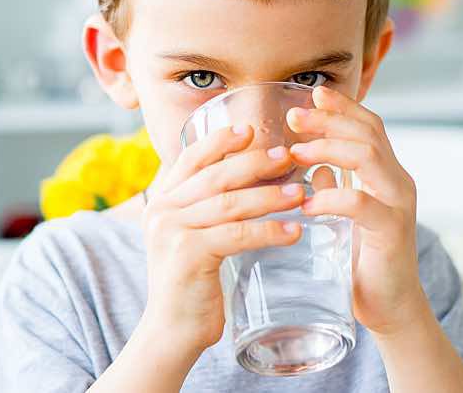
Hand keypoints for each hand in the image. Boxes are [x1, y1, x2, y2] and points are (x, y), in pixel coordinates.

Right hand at [138, 125, 305, 352]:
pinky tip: (294, 232)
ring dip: (269, 196)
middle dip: (254, 163)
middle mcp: (162, 211)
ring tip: (300, 193)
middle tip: (287, 157)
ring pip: (228, 202)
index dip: (220, 141)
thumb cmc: (192, 286)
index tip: (250, 130)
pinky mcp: (188, 255)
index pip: (190, 158)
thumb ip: (210, 211)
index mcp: (163, 201)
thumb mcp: (194, 238)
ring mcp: (172, 231)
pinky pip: (236, 234)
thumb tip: (254, 182)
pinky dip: (268, 231)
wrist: (171, 332)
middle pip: (214, 175)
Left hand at [287, 86, 424, 335]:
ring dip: (328, 148)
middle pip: (368, 133)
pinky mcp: (392, 231)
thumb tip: (315, 167)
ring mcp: (398, 204)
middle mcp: (398, 182)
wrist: (389, 306)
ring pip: (369, 157)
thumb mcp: (345, 217)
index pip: (369, 126)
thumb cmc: (364, 262)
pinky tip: (307, 203)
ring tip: (296, 153)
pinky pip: (361, 203)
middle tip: (294, 117)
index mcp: (387, 174)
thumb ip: (336, 188)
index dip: (343, 108)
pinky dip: (331, 197)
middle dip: (330, 120)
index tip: (312, 95)